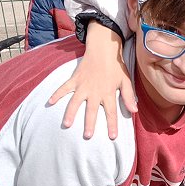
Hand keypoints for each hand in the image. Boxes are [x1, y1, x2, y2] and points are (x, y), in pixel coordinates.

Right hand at [47, 21, 136, 138]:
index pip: (111, 112)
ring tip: (67, 124)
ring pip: (75, 101)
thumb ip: (129, 96)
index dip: (112, 125)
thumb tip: (134, 111)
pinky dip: (56, 94)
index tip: (112, 137)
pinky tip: (50, 102)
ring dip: (70, 113)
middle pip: (91, 110)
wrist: (103, 49)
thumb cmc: (116, 66)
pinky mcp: (75, 79)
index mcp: (108, 92)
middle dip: (89, 124)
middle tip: (87, 136)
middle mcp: (94, 91)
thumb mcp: (126, 81)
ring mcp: (83, 85)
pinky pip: (64, 88)